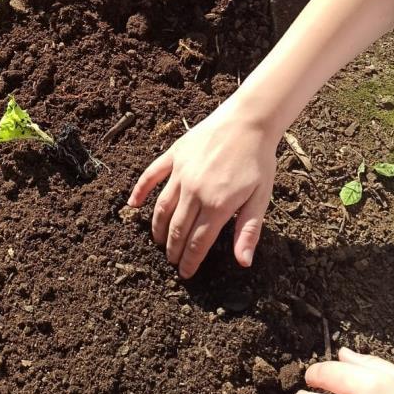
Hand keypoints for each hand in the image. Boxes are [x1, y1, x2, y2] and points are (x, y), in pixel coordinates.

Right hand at [127, 96, 278, 277]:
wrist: (249, 120)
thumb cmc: (258, 160)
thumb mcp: (260, 198)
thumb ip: (248, 231)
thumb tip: (242, 262)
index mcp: (217, 205)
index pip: (197, 242)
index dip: (190, 261)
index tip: (185, 273)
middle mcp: (194, 191)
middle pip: (177, 228)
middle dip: (172, 249)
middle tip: (171, 260)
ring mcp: (181, 172)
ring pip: (162, 207)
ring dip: (158, 228)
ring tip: (158, 241)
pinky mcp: (174, 155)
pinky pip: (151, 175)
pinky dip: (140, 190)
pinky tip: (133, 204)